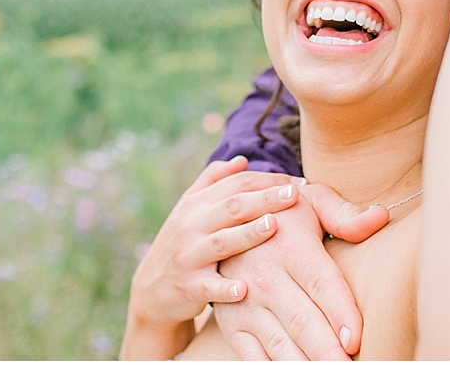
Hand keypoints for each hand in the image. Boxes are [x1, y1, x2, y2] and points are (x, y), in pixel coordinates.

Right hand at [121, 157, 301, 358]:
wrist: (152, 290)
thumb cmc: (182, 244)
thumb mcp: (189, 209)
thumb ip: (213, 181)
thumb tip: (242, 159)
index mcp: (196, 204)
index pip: (235, 184)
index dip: (267, 179)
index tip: (297, 182)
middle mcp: (191, 226)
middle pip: (232, 207)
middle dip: (265, 199)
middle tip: (295, 194)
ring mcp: (188, 257)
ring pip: (221, 242)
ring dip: (247, 234)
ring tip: (273, 226)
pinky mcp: (188, 288)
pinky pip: (209, 287)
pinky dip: (225, 288)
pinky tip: (244, 289)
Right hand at [214, 183, 388, 359]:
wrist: (227, 224)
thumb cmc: (284, 216)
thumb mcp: (311, 203)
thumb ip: (345, 215)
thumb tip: (379, 217)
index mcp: (290, 248)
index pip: (321, 284)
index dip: (340, 313)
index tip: (356, 340)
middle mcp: (266, 279)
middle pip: (303, 323)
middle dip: (327, 353)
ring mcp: (246, 305)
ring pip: (280, 346)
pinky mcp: (233, 326)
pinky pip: (252, 359)